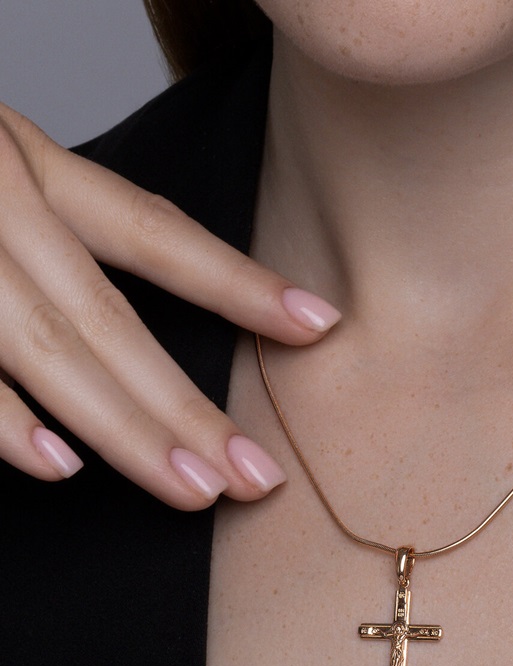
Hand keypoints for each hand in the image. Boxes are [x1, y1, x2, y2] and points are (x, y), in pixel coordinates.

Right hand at [0, 103, 339, 509]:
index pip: (156, 234)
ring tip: (194, 491)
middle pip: (109, 319)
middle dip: (185, 406)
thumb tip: (125, 342)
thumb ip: (57, 233)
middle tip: (254, 478)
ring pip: (47, 352)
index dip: (239, 284)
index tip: (318, 326)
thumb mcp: (3, 170)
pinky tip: (58, 467)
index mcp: (28, 165)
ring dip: (123, 430)